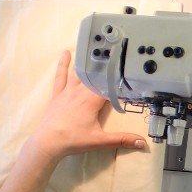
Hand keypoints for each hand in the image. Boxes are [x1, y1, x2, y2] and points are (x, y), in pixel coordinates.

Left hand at [28, 51, 146, 159]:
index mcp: (92, 100)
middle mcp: (80, 91)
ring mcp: (68, 91)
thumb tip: (143, 143)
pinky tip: (65, 53)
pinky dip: (63, 64)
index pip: (109, 86)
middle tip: (117, 54)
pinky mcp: (57, 94)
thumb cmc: (74, 140)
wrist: (47, 142)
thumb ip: (122, 140)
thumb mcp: (100, 141)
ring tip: (97, 49)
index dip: (119, 79)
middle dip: (107, 67)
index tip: (130, 71)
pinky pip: (60, 76)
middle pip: (96, 76)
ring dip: (88, 62)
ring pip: (80, 73)